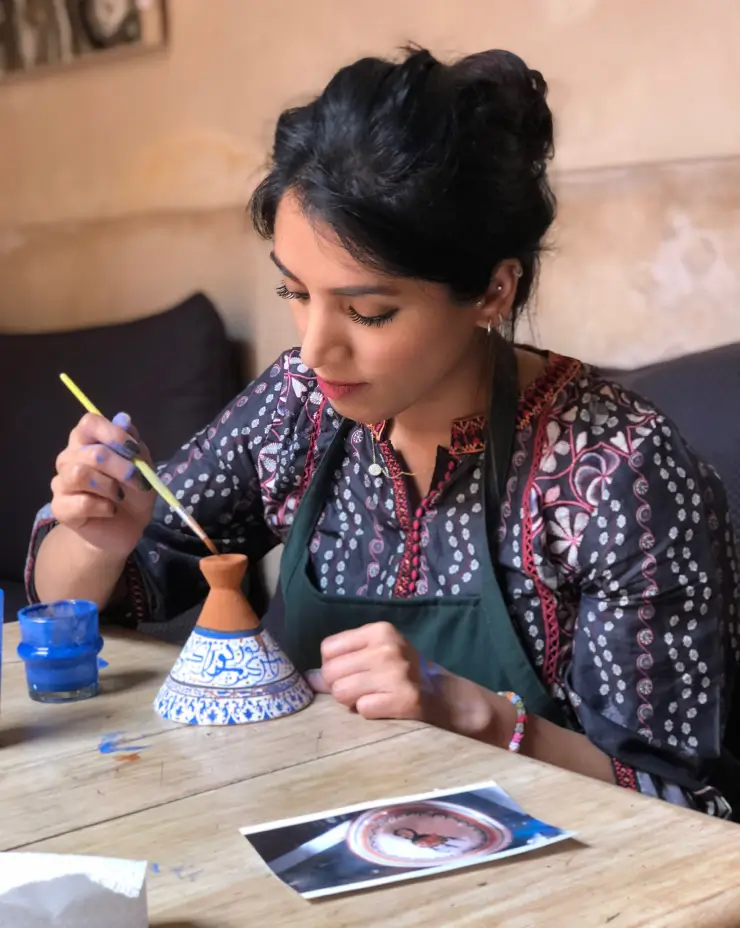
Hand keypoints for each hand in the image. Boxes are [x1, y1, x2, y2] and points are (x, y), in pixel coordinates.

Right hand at [50, 412, 155, 556]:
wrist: (127, 528)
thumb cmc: (133, 492)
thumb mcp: (143, 466)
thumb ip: (132, 443)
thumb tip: (123, 419)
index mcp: (88, 442)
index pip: (89, 422)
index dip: (112, 433)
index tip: (133, 450)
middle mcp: (69, 458)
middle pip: (90, 452)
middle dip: (121, 467)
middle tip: (136, 480)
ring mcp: (61, 483)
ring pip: (79, 474)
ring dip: (108, 486)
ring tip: (120, 496)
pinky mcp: (60, 508)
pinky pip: (80, 502)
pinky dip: (103, 507)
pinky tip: (110, 511)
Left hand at [307, 622, 431, 720]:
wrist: (445, 696)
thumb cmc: (404, 672)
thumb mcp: (377, 654)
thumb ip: (343, 662)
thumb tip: (308, 678)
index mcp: (379, 630)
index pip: (328, 648)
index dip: (332, 665)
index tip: (350, 672)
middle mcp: (387, 648)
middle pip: (331, 672)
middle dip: (338, 686)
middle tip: (361, 689)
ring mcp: (396, 673)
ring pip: (341, 692)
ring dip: (352, 701)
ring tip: (371, 697)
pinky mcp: (403, 698)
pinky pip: (362, 709)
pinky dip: (368, 712)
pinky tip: (384, 706)